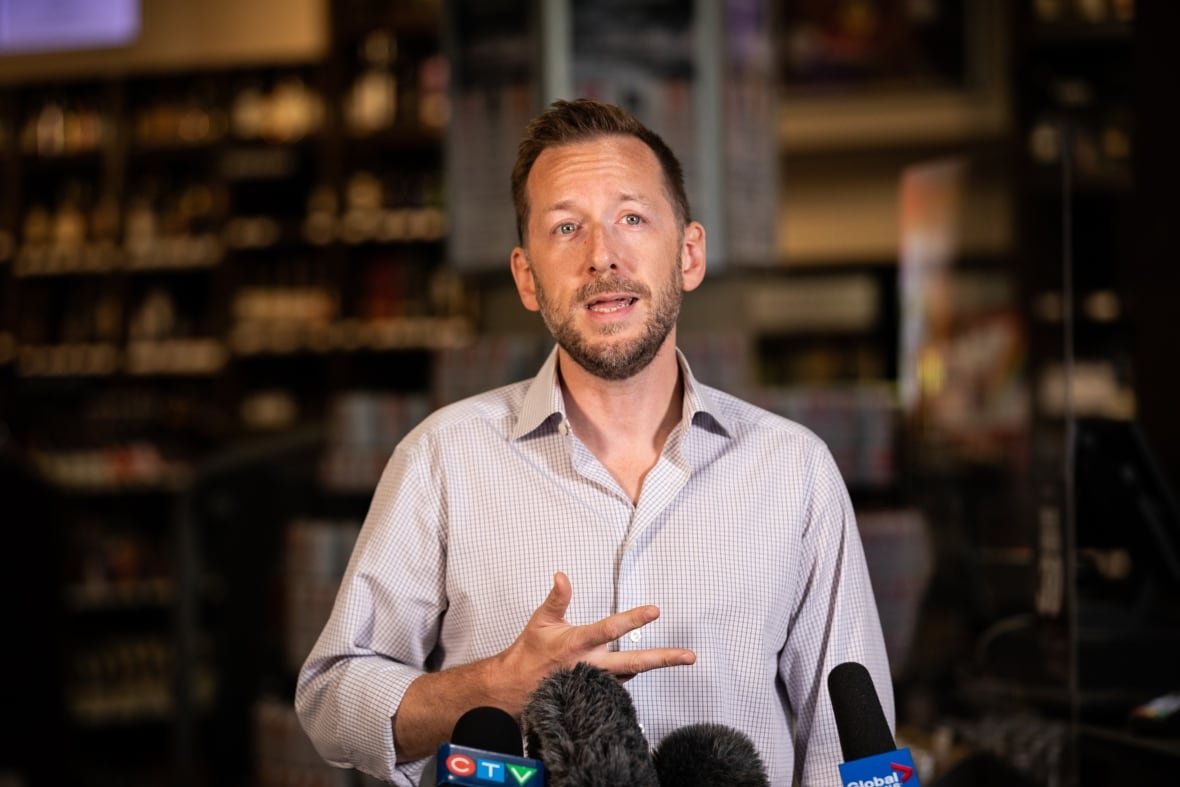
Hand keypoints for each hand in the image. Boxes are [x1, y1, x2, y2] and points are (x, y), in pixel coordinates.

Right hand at [492, 571, 695, 706]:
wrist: (516, 688)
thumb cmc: (530, 653)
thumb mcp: (541, 620)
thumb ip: (558, 598)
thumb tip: (562, 575)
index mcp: (577, 644)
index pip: (610, 629)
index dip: (633, 619)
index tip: (654, 610)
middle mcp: (591, 665)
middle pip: (633, 662)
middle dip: (663, 658)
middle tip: (688, 656)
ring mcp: (595, 682)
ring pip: (631, 674)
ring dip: (656, 666)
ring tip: (682, 658)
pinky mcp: (595, 692)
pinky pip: (621, 682)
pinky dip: (634, 673)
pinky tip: (649, 665)